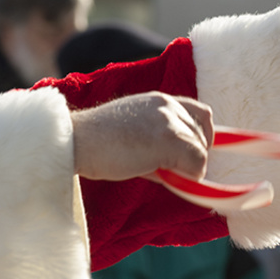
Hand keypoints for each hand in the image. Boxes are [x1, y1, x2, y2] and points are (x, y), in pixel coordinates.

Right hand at [71, 92, 212, 181]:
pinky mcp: (169, 140)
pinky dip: (187, 178)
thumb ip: (159, 139)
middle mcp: (169, 106)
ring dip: (185, 168)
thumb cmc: (98, 141)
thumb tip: (182, 168)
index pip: (202, 114)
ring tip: (154, 171)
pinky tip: (160, 177)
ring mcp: (170, 122)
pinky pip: (197, 165)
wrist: (77, 141)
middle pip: (203, 136)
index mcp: (160, 100)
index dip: (199, 137)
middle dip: (189, 156)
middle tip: (163, 168)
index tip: (188, 155)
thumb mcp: (134, 129)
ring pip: (201, 152)